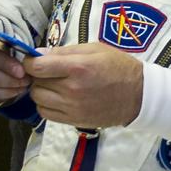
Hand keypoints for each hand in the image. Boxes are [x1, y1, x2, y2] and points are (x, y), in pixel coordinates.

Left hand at [24, 43, 143, 126]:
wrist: (139, 95)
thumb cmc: (119, 67)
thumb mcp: (95, 50)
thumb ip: (65, 51)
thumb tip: (38, 54)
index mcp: (78, 67)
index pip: (36, 66)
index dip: (30, 62)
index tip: (35, 60)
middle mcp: (72, 89)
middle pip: (35, 83)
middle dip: (38, 75)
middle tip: (50, 72)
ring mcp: (72, 108)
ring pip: (37, 99)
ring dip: (42, 91)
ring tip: (55, 86)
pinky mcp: (73, 120)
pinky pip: (45, 114)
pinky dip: (46, 105)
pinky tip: (58, 98)